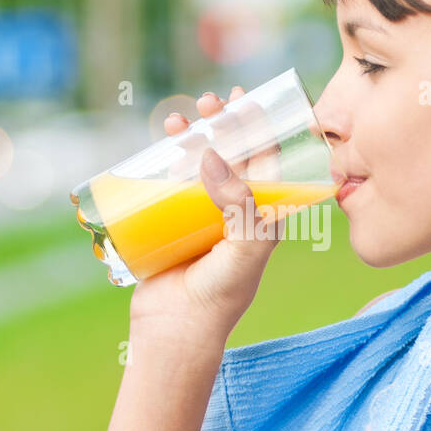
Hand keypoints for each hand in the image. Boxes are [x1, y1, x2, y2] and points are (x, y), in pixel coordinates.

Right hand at [127, 86, 282, 341]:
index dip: (261, 129)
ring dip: (195, 135)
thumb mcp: (244, 246)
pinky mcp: (172, 222)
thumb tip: (212, 154)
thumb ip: (240, 202)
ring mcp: (202, 215)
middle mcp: (235, 211)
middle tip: (214, 102)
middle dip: (226, 125)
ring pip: (200, 163)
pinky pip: (171, 181)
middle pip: (233, 157)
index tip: (249, 102)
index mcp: (263, 216)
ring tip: (184, 116)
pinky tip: (163, 138)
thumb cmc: (221, 292)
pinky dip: (167, 156)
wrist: (177, 328)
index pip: (267, 163)